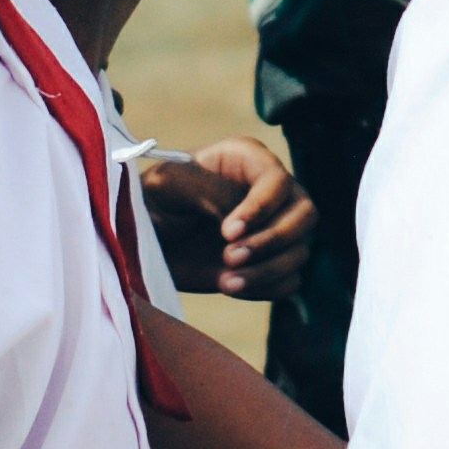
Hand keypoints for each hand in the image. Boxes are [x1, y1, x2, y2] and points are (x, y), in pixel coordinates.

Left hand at [142, 140, 318, 300]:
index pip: (278, 180)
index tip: (227, 232)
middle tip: (228, 257)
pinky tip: (230, 285)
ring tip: (226, 281)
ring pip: (300, 251)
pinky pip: (289, 280)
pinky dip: (265, 288)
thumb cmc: (153, 201)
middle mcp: (269, 192)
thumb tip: (240, 224)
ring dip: (266, 271)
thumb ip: (209, 191)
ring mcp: (272, 229)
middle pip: (305, 214)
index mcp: (248, 160)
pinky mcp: (267, 263)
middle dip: (272, 241)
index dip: (260, 208)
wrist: (144, 241)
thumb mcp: (169, 184)